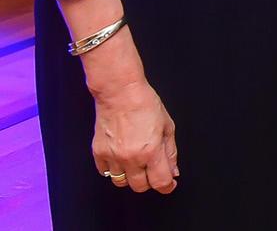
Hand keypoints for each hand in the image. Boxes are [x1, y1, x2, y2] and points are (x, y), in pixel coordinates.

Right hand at [92, 78, 178, 193]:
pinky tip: (121, 158)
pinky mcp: (98, 153)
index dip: (167, 186)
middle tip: (153, 170)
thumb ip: (170, 152)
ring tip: (136, 164)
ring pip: (121, 182)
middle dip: (149, 182)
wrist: (120, 93)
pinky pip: (105, 172)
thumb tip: (173, 171)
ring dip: (131, 177)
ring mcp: (112, 156)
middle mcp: (131, 157)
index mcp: (151, 151)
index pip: (160, 182)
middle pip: (140, 186)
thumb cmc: (145, 104)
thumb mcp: (167, 126)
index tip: (169, 183)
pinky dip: (114, 169)